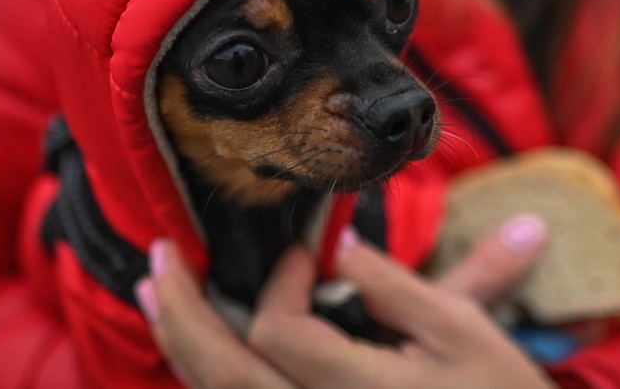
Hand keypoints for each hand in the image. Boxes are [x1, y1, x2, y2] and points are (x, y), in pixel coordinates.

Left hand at [135, 215, 553, 387]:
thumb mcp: (462, 330)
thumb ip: (395, 286)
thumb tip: (341, 244)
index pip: (277, 332)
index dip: (279, 281)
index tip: (302, 252)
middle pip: (222, 375)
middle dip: (183, 311)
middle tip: (160, 259)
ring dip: (181, 344)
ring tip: (157, 295)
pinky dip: (209, 377)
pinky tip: (199, 348)